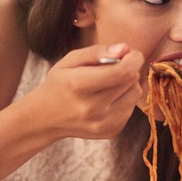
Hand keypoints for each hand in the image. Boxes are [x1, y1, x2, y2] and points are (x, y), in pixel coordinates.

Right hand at [26, 43, 143, 140]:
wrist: (45, 119)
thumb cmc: (60, 83)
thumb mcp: (69, 61)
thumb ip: (97, 51)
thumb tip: (125, 49)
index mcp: (78, 85)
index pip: (122, 71)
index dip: (134, 59)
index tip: (131, 53)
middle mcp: (92, 108)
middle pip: (131, 80)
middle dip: (129, 68)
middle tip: (116, 66)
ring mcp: (102, 123)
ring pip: (135, 93)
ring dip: (128, 84)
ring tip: (110, 83)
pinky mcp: (111, 131)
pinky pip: (131, 108)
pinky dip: (125, 99)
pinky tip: (108, 98)